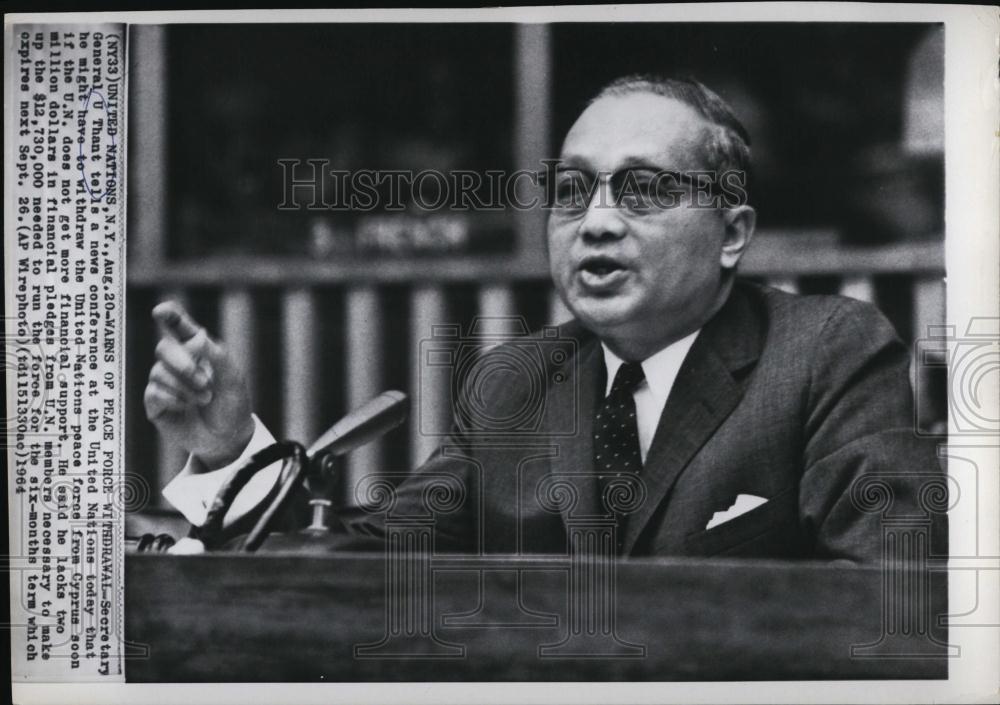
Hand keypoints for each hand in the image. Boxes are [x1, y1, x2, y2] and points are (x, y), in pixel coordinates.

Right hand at [143, 301, 253, 469]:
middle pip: (163, 349)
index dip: (169, 315)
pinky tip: (184, 407)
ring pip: (158, 372)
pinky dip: (173, 399)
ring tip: (203, 398)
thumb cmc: (232, 405)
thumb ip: (217, 354)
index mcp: (198, 351)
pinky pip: (153, 392)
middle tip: (204, 382)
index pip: (180, 327)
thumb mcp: (233, 379)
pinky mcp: (156, 403)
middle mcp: (178, 363)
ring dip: (184, 387)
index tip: (160, 311)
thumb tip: (197, 336)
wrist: (227, 438)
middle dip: (183, 364)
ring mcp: (165, 382)